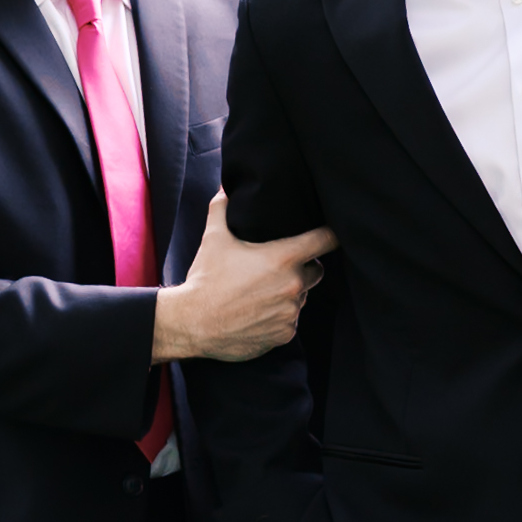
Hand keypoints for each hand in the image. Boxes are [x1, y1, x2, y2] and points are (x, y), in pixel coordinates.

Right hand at [152, 191, 336, 363]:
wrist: (192, 324)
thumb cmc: (205, 279)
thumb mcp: (214, 239)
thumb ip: (222, 208)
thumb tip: (224, 187)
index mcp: (283, 258)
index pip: (325, 241)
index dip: (329, 235)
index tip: (328, 235)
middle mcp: (293, 285)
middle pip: (316, 271)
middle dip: (304, 267)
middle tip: (279, 267)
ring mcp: (290, 312)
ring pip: (302, 297)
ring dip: (290, 293)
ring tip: (262, 291)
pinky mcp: (285, 334)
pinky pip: (290, 321)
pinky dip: (280, 316)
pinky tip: (259, 312)